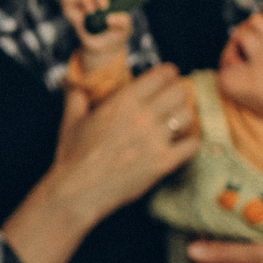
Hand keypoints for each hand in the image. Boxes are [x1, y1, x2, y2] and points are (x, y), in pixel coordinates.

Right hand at [0, 65, 197, 262]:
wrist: (78, 190)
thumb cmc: (73, 154)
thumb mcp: (71, 119)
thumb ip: (76, 95)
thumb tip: (74, 80)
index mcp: (122, 101)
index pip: (160, 75)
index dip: (168, 73)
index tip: (168, 75)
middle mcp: (143, 117)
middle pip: (179, 91)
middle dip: (179, 90)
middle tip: (176, 94)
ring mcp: (155, 141)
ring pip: (188, 115)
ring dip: (185, 113)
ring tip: (179, 116)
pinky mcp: (163, 163)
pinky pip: (191, 144)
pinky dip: (190, 140)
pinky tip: (183, 140)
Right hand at [61, 0, 132, 62]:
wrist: (103, 48)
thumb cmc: (117, 35)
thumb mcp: (126, 29)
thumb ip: (123, 22)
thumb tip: (110, 18)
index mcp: (112, 0)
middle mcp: (97, 0)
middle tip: (104, 7)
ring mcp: (84, 6)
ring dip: (87, 1)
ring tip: (92, 12)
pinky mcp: (73, 13)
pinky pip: (67, 4)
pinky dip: (70, 7)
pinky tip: (79, 18)